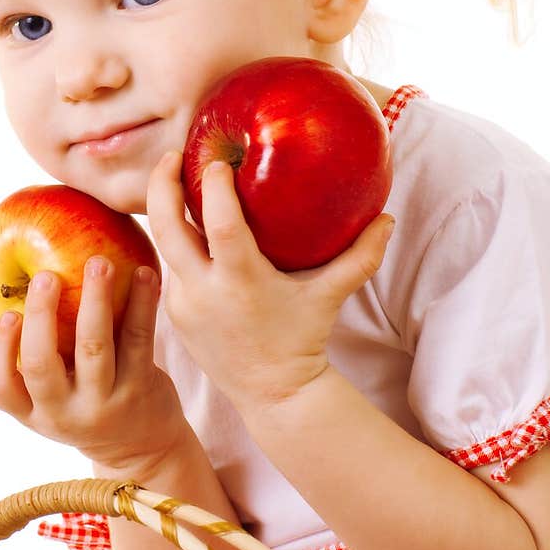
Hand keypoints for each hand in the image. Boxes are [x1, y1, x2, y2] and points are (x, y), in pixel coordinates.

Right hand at [0, 255, 189, 478]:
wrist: (142, 447)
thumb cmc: (81, 408)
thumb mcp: (44, 404)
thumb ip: (14, 372)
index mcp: (34, 413)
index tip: (7, 313)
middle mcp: (65, 413)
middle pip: (41, 366)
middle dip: (40, 317)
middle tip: (45, 276)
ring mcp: (104, 403)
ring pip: (94, 347)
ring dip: (95, 300)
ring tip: (98, 262)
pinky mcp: (141, 388)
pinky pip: (139, 339)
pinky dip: (142, 303)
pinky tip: (143, 272)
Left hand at [146, 151, 394, 410]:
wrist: (273, 394)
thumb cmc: (303, 338)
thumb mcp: (330, 296)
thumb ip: (361, 257)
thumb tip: (388, 217)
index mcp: (241, 283)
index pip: (220, 225)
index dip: (214, 188)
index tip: (216, 160)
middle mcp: (204, 293)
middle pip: (166, 227)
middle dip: (161, 184)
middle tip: (174, 155)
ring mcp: (183, 305)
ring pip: (164, 245)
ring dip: (166, 210)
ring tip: (177, 178)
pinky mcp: (173, 313)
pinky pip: (171, 267)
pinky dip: (177, 242)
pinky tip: (187, 222)